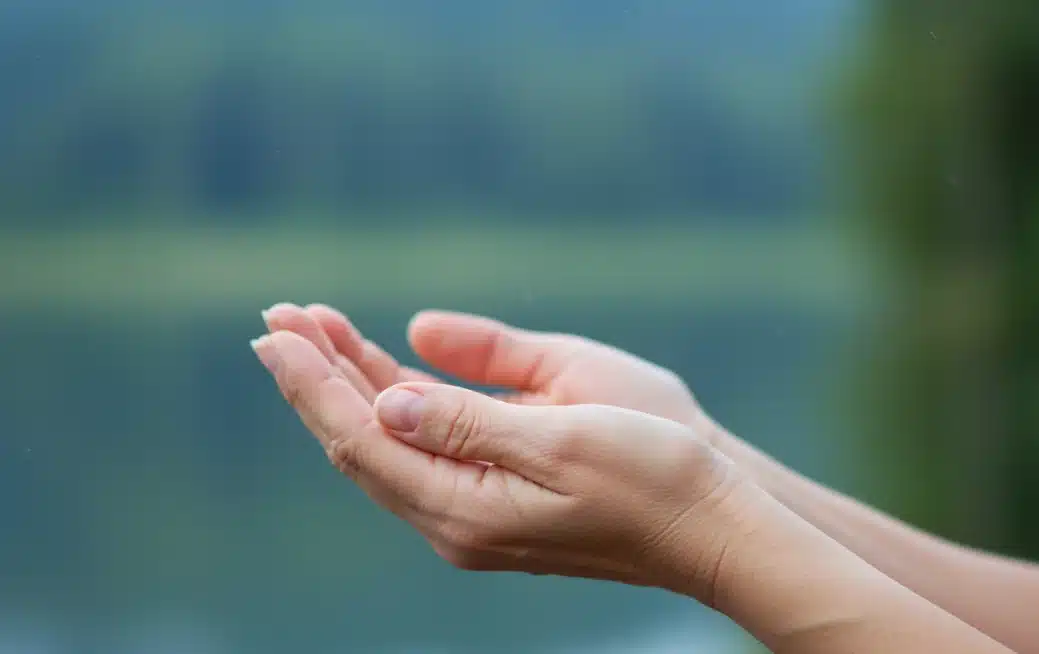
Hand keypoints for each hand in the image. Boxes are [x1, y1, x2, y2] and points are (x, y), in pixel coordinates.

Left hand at [250, 329, 747, 602]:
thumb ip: (469, 418)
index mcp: (465, 507)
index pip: (362, 436)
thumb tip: (386, 399)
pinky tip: (377, 373)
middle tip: (277, 318)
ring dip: (351, 386)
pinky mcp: (498, 500)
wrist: (715, 525)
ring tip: (313, 332)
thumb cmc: (655, 473)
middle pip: (362, 441)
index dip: (315, 380)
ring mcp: (475, 513)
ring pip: (391, 444)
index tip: (276, 328)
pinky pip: (426, 448)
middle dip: (318, 377)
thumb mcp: (563, 436)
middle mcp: (456, 519)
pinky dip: (394, 404)